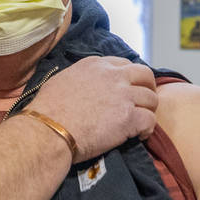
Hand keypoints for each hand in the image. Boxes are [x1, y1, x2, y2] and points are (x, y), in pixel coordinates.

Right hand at [29, 56, 157, 160]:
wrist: (48, 131)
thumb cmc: (48, 110)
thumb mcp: (62, 80)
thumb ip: (82, 78)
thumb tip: (85, 86)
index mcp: (96, 65)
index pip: (124, 64)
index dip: (130, 78)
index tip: (128, 89)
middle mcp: (113, 76)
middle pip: (145, 75)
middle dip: (148, 88)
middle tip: (143, 103)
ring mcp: (123, 96)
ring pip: (152, 98)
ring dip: (148, 111)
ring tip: (139, 123)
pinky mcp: (129, 117)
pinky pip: (150, 120)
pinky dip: (147, 129)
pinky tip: (139, 135)